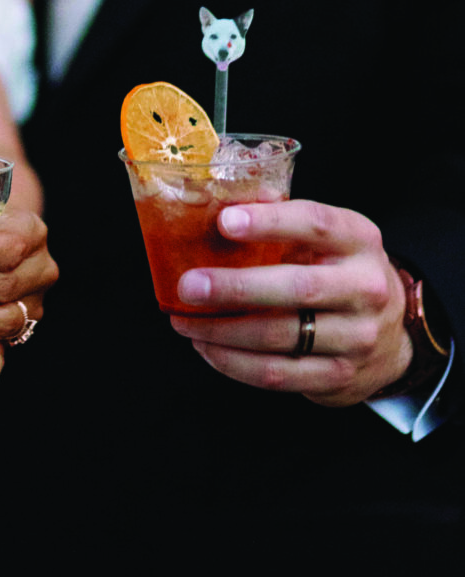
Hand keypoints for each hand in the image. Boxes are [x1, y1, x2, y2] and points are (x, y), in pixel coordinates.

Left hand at [170, 199, 411, 406]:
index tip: (225, 221)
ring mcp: (356, 337)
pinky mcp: (338, 377)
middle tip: (189, 285)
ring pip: (280, 336)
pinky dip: (233, 362)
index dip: (269, 223)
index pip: (316, 224)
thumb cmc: (341, 271)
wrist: (392, 335)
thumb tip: (224, 200)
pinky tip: (206, 347)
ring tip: (183, 320)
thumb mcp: (328, 237)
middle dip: (235, 287)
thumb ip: (283, 217)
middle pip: (297, 288)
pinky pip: (276, 374)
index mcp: (359, 240)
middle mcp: (365, 287)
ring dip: (223, 330)